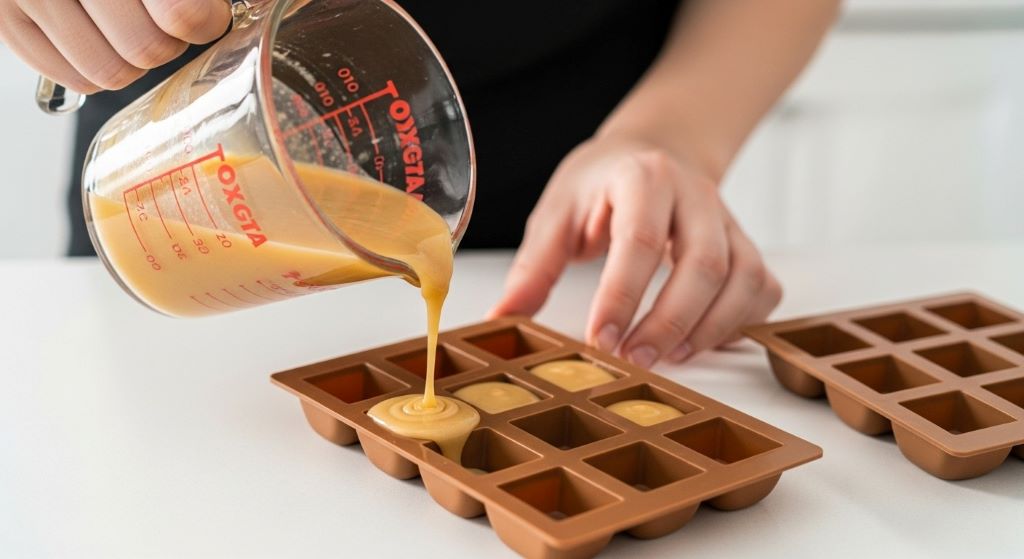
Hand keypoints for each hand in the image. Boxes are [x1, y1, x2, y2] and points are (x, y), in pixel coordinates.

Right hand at [0, 0, 231, 93]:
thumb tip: (274, 1)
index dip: (205, 20)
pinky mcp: (5, 19)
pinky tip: (100, 34)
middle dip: (170, 41)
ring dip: (134, 59)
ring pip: (112, 73)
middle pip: (149, 50)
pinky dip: (97, 68)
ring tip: (130, 23)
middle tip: (167, 18)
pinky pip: (74, 79)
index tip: (208, 13)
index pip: (183, 15)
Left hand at [489, 137, 781, 366]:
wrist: (654, 149)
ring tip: (668, 358)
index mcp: (643, 178)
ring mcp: (729, 220)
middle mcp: (695, 195)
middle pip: (703, 265)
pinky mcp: (747, 244)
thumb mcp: (557, 212)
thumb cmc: (601, 183)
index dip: (621, 296)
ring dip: (709, 329)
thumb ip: (534, 268)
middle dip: (669, 322)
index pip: (639, 241)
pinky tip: (702, 342)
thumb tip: (502, 320)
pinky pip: (762, 288)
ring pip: (742, 279)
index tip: (600, 340)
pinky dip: (741, 322)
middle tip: (634, 360)